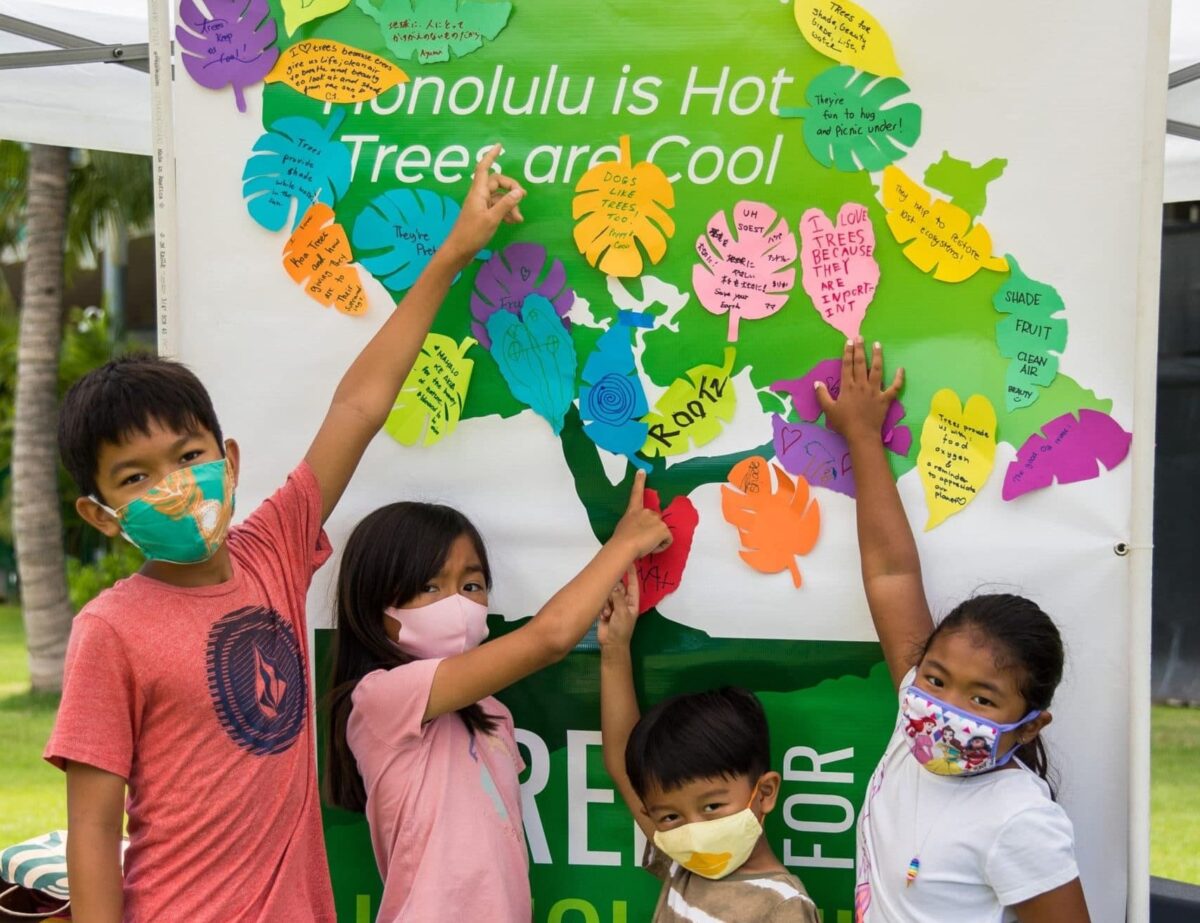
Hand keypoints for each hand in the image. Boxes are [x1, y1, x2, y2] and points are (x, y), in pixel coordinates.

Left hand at [439, 144, 525, 268]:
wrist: (458, 251)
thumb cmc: (472, 234)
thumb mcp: (492, 219)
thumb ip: (506, 204)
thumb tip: (519, 192)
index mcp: (478, 192)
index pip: (484, 168)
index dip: (491, 156)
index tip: (499, 146)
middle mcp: (478, 195)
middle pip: (496, 182)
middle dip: (510, 188)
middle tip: (522, 198)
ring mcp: (479, 205)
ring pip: (498, 197)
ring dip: (510, 204)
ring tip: (519, 218)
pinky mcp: (481, 215)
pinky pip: (496, 207)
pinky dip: (505, 212)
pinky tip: (513, 221)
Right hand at [598, 565, 639, 647]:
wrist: (611, 644)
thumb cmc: (621, 629)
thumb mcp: (622, 612)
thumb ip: (618, 597)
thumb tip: (614, 585)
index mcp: (632, 602)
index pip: (632, 584)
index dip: (631, 573)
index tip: (629, 561)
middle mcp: (624, 602)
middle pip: (618, 588)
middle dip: (613, 590)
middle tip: (610, 594)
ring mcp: (614, 606)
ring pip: (608, 595)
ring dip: (606, 603)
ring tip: (607, 613)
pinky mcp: (605, 610)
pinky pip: (602, 602)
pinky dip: (602, 608)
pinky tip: (603, 616)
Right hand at [611, 470, 671, 557]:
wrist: (624, 546)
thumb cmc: (620, 540)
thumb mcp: (624, 528)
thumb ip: (633, 524)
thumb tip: (635, 532)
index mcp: (633, 511)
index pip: (637, 493)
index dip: (639, 481)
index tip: (642, 471)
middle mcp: (646, 512)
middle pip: (655, 521)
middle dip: (652, 530)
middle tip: (642, 540)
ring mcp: (656, 519)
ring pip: (662, 532)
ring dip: (656, 539)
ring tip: (645, 545)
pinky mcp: (663, 528)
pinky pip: (667, 540)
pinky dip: (662, 545)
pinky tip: (652, 547)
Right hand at [818, 338, 903, 442]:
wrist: (861, 434)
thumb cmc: (844, 423)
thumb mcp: (829, 409)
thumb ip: (822, 395)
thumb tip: (817, 382)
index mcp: (848, 386)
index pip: (847, 365)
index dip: (847, 352)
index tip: (849, 342)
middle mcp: (861, 385)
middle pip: (861, 363)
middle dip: (860, 349)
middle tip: (860, 337)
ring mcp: (875, 391)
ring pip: (877, 370)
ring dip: (877, 356)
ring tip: (877, 344)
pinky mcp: (885, 399)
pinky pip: (894, 387)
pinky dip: (898, 378)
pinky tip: (901, 369)